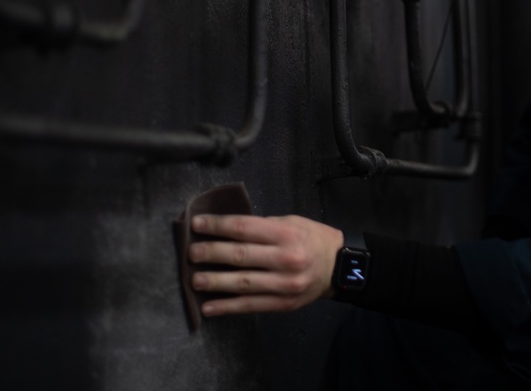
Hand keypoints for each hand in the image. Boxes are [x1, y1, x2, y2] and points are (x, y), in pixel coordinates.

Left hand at [188, 214, 343, 315]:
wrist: (339, 268)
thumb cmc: (312, 238)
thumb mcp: (292, 222)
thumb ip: (263, 226)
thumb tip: (226, 229)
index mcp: (286, 234)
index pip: (245, 228)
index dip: (218, 226)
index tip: (197, 224)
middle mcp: (285, 259)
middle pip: (241, 255)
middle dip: (212, 253)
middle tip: (191, 253)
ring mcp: (284, 284)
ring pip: (243, 283)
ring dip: (215, 282)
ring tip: (194, 280)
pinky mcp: (282, 304)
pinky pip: (250, 306)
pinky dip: (227, 307)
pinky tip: (208, 307)